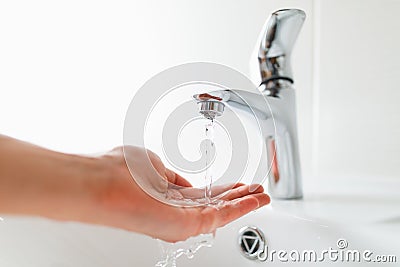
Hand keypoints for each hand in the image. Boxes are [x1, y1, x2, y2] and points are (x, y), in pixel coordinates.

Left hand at [92, 146, 269, 241]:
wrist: (102, 183)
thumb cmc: (119, 171)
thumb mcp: (154, 166)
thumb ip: (173, 177)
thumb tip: (187, 185)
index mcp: (168, 197)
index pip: (202, 195)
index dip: (223, 189)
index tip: (239, 184)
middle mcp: (176, 212)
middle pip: (215, 205)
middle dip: (239, 198)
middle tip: (258, 191)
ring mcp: (181, 220)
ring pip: (221, 213)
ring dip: (244, 204)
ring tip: (262, 196)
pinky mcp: (185, 225)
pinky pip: (219, 217)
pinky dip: (239, 209)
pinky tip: (253, 201)